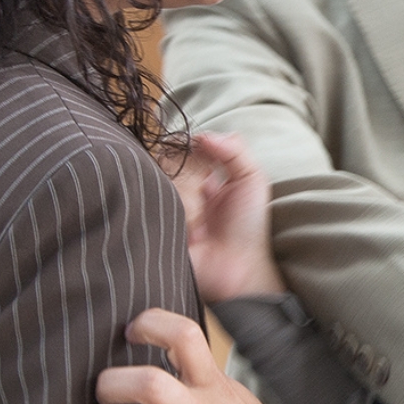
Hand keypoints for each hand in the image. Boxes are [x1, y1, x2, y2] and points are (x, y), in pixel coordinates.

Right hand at [161, 132, 284, 302]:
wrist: (236, 269)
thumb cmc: (247, 227)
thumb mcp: (252, 180)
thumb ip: (234, 150)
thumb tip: (201, 135)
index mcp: (202, 177)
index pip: (181, 149)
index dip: (187, 147)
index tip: (198, 152)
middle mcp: (179, 190)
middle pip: (164, 162)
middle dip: (187, 176)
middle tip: (206, 195)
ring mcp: (164, 208)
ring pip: (157, 182)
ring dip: (185, 200)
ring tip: (201, 222)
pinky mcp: (153, 227)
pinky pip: (150, 206)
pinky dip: (173, 214)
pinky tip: (191, 230)